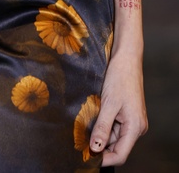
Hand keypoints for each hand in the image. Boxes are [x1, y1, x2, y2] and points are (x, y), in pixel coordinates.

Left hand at [90, 49, 147, 165]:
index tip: (87, 157)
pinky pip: (114, 126)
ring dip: (100, 134)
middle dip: (100, 146)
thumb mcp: (108, 103)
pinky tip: (93, 118)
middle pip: (117, 146)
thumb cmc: (120, 77)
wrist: (126, 58)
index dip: (104, 158)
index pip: (120, 154)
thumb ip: (102, 127)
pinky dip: (103, 125)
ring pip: (114, 136)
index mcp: (135, 127)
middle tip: (81, 143)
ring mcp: (132, 120)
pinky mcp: (127, 113)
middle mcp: (136, 127)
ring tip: (85, 128)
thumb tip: (95, 148)